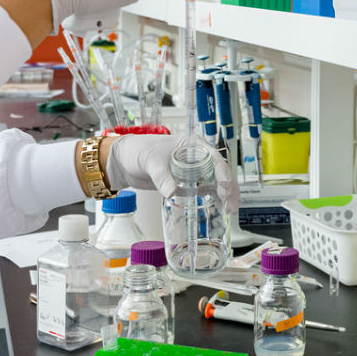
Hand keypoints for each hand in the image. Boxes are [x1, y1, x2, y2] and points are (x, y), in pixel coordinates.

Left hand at [104, 134, 239, 214]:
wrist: (126, 162)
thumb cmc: (139, 151)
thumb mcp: (151, 161)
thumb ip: (162, 176)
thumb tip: (171, 192)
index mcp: (192, 145)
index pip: (213, 157)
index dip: (223, 172)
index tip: (226, 187)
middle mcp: (197, 157)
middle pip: (220, 172)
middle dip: (229, 188)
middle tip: (231, 205)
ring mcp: (194, 171)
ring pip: (216, 183)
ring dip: (224, 196)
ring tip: (229, 210)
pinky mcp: (188, 182)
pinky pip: (204, 191)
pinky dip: (213, 199)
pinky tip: (219, 209)